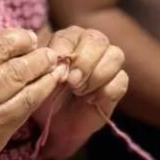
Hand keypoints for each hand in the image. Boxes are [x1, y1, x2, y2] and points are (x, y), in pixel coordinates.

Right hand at [0, 28, 67, 159]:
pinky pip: (23, 112)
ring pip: (26, 90)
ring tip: (56, 67)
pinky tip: (47, 87)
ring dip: (45, 76)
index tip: (29, 36)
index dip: (19, 39)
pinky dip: (38, 97)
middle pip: (16, 69)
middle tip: (50, 52)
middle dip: (38, 57)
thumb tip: (9, 48)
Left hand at [34, 25, 127, 159]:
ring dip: (96, 75)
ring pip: (115, 55)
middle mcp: (91, 44)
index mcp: (68, 39)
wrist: (57, 123)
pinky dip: (106, 91)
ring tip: (79, 92)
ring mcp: (108, 62)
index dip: (64, 50)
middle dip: (84, 62)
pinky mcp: (118, 82)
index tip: (57, 69)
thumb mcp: (39, 80)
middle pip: (97, 40)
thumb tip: (57, 59)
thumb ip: (46, 66)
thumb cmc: (46, 96)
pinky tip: (91, 101)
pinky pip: (121, 79)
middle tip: (71, 83)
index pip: (70, 35)